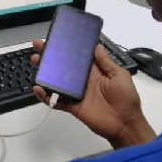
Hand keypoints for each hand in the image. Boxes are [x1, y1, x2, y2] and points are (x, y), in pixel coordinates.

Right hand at [31, 40, 155, 148]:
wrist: (125, 123)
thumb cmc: (126, 98)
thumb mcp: (119, 75)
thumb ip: (105, 62)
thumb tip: (97, 46)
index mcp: (94, 71)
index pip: (77, 57)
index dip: (67, 48)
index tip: (57, 38)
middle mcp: (83, 81)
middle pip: (63, 67)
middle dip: (50, 56)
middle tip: (38, 46)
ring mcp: (76, 94)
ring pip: (56, 81)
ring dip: (45, 72)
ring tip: (35, 61)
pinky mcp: (72, 106)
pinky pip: (56, 100)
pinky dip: (46, 96)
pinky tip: (38, 88)